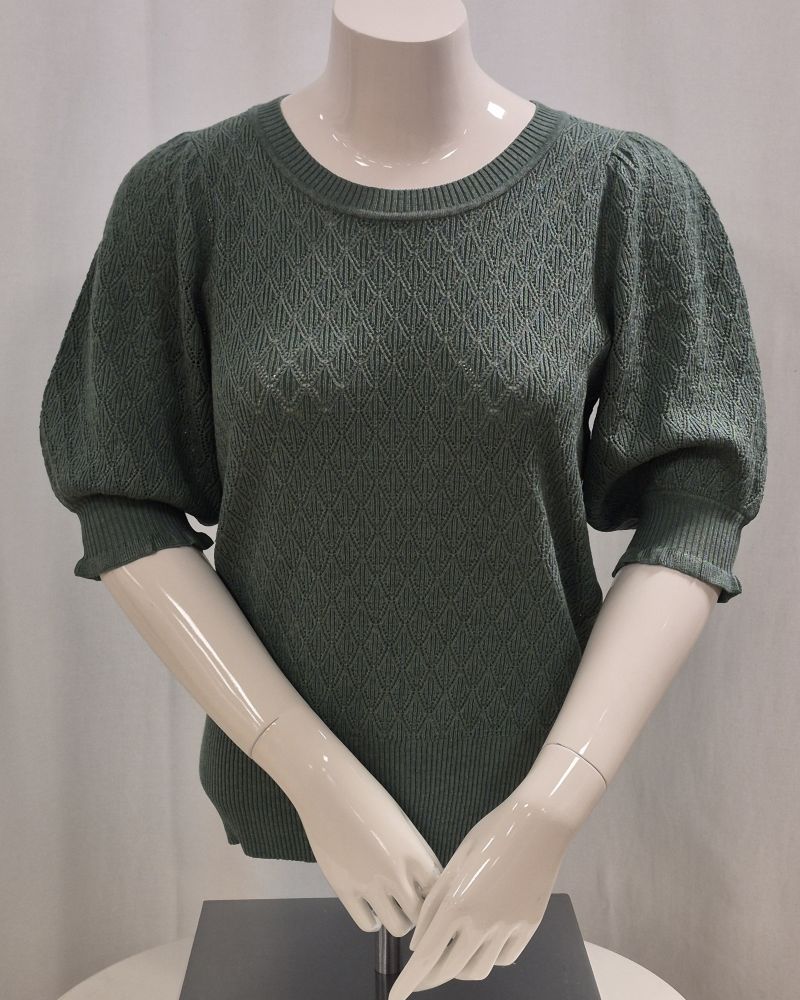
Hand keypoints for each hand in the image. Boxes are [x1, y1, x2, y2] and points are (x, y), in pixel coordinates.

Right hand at [251, 706, 442, 937]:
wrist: (327, 789)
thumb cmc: (366, 797)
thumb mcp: (401, 824)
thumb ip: (412, 855)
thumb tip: (419, 882)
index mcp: (416, 853)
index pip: (439, 891)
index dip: (436, 893)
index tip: (429, 890)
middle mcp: (397, 874)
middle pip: (422, 914)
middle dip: (420, 910)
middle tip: (411, 900)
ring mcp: (370, 885)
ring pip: (398, 926)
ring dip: (399, 918)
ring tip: (392, 905)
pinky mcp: (345, 891)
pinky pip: (368, 924)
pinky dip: (373, 920)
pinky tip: (372, 906)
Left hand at [386, 744, 605, 999]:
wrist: (538, 825)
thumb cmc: (490, 834)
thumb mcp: (454, 863)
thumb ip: (434, 904)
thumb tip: (420, 942)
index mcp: (457, 904)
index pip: (427, 956)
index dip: (409, 980)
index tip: (397, 996)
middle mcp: (481, 923)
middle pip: (450, 969)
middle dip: (431, 977)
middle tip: (421, 975)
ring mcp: (508, 928)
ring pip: (478, 970)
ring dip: (460, 968)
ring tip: (453, 952)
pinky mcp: (528, 927)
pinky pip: (504, 957)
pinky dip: (489, 957)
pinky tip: (483, 941)